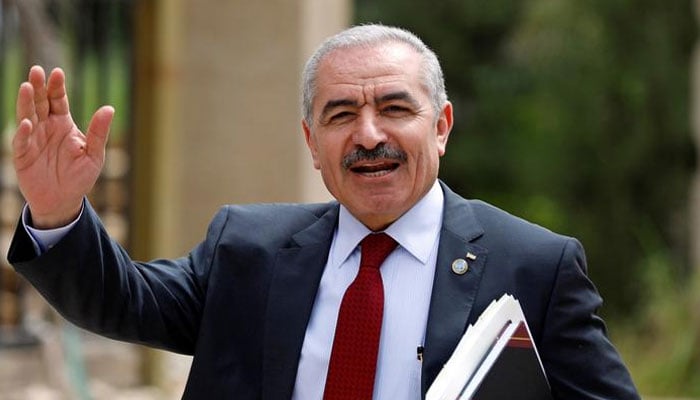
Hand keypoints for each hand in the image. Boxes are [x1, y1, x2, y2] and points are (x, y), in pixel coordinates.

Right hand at [13, 66, 114, 228]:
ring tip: (26, 86)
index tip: (57, 72)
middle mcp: (46, 128)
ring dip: (26, 102)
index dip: (57, 86)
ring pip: (27, 116)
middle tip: (36, 71)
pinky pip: (21, 142)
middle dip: (38, 87)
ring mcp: (33, 140)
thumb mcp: (95, 154)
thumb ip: (99, 132)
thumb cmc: (80, 177)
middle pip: (40, 103)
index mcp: (63, 124)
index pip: (58, 100)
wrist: (64, 201)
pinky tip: (27, 123)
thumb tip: (109, 108)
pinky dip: (23, 133)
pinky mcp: (23, 156)